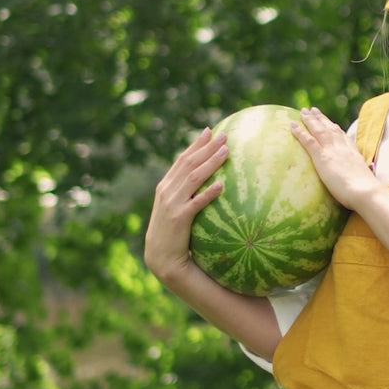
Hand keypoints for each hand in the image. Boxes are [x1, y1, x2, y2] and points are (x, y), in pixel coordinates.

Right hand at [144, 127, 227, 284]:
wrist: (162, 257)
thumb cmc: (174, 233)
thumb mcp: (176, 208)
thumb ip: (186, 193)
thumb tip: (209, 180)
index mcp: (166, 186)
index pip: (182, 159)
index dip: (196, 144)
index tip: (210, 131)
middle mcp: (167, 191)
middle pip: (188, 163)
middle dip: (206, 148)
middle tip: (224, 136)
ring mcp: (172, 204)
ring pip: (193, 178)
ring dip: (210, 163)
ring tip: (226, 152)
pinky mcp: (179, 219)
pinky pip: (196, 203)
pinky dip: (208, 193)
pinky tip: (221, 185)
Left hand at [291, 107, 377, 210]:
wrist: (365, 191)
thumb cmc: (367, 192)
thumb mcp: (365, 180)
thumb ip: (360, 178)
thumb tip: (363, 183)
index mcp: (353, 153)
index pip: (343, 137)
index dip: (336, 129)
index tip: (331, 123)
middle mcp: (343, 148)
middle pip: (330, 129)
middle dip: (322, 119)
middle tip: (313, 110)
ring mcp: (332, 151)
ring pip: (319, 130)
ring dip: (310, 120)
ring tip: (303, 111)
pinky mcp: (322, 158)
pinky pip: (309, 141)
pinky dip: (300, 132)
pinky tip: (292, 125)